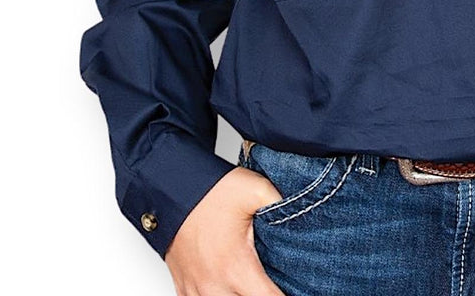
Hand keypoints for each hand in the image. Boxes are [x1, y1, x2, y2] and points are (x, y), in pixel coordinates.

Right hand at [164, 167, 287, 295]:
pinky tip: (231, 289)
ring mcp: (195, 291)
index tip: (297, 290)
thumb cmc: (210, 191)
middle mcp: (214, 287)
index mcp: (235, 268)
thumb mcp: (255, 190)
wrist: (171, 188)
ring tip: (255, 286)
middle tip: (275, 285)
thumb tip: (303, 211)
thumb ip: (283, 204)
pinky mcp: (183, 288)